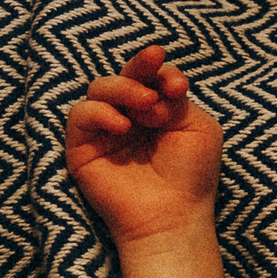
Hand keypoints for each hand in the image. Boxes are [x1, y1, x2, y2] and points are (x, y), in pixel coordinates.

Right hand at [67, 46, 223, 246]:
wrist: (173, 217)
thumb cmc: (191, 177)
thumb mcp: (197, 128)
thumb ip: (176, 99)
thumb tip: (152, 88)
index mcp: (158, 110)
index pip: (153, 77)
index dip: (164, 72)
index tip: (179, 86)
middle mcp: (130, 117)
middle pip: (125, 76)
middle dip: (141, 65)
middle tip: (155, 59)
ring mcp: (105, 131)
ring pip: (99, 88)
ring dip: (124, 88)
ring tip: (146, 104)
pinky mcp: (82, 148)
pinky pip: (80, 115)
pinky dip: (100, 112)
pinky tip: (123, 126)